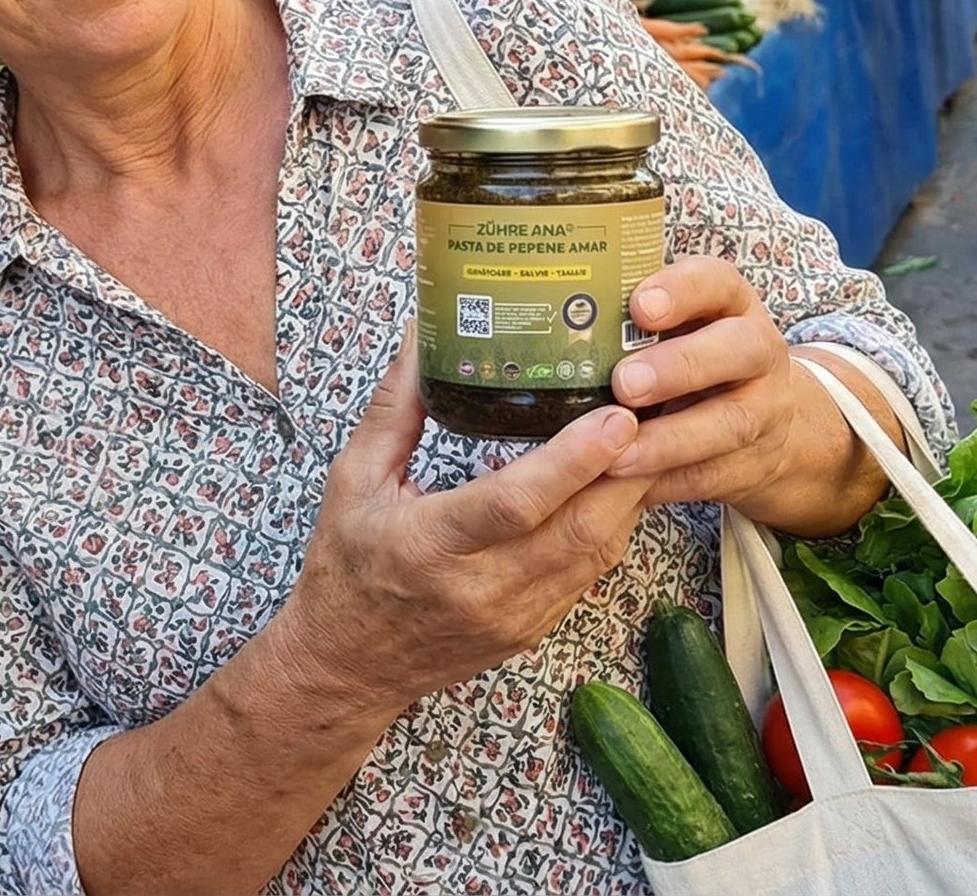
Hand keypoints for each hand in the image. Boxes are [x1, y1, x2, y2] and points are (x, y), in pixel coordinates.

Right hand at [283, 333, 649, 718]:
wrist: (346, 666)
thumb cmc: (345, 565)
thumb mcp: (353, 480)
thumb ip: (394, 409)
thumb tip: (420, 335)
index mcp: (430, 545)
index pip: (515, 503)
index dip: (573, 461)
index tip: (616, 417)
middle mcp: (481, 588)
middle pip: (578, 528)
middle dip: (627, 469)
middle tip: (657, 408)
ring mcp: (514, 616)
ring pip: (596, 553)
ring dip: (630, 495)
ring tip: (652, 437)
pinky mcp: (533, 631)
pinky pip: (589, 574)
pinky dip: (612, 526)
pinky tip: (620, 485)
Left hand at [605, 256, 874, 534]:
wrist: (761, 418)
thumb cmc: (686, 356)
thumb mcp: (669, 326)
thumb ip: (624, 321)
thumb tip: (539, 323)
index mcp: (728, 302)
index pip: (717, 280)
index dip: (682, 291)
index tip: (640, 307)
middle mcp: (756, 349)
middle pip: (739, 348)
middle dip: (680, 367)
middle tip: (624, 384)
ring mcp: (765, 407)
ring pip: (730, 422)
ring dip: (670, 440)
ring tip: (616, 455)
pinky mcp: (756, 461)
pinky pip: (715, 474)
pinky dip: (668, 482)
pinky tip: (626, 484)